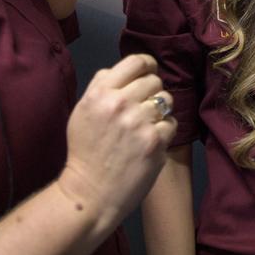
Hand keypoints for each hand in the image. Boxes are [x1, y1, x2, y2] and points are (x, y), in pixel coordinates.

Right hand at [58, 55, 175, 232]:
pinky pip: (172, 123)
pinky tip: (150, 142)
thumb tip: (123, 70)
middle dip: (151, 93)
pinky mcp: (155, 141)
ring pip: (166, 100)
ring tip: (146, 126)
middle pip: (154, 81)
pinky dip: (164, 132)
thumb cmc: (85, 151)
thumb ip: (101, 87)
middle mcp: (120, 103)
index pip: (136, 61)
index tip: (148, 74)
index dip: (147, 66)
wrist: (90, 192)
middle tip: (142, 109)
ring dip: (160, 112)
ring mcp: (139, 122)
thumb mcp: (83, 111)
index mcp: (100, 93)